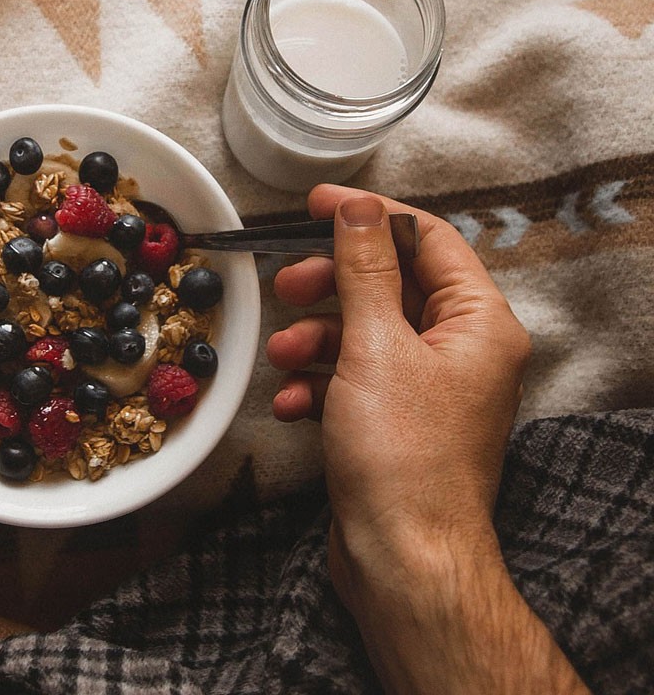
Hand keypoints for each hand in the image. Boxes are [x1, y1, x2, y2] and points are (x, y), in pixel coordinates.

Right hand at [266, 184, 586, 693]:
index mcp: (479, 322)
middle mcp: (463, 350)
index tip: (315, 205)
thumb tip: (357, 208)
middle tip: (286, 285)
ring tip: (282, 356)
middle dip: (331, 286)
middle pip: (391, 285)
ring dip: (316, 338)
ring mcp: (430, 388)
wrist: (402, 557)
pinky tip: (294, 404)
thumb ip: (364, 269)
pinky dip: (321, 383)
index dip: (370, 215)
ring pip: (366, 333)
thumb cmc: (402, 456)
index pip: (428, 239)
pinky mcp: (398, 422)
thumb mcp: (375, 346)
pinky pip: (356, 379)